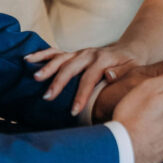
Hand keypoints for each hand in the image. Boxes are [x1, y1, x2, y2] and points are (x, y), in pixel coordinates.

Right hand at [25, 42, 142, 115]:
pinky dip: (42, 55)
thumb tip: (108, 76)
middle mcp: (89, 54)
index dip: (81, 95)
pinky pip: (56, 52)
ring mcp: (80, 53)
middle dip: (59, 82)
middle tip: (47, 96)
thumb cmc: (131, 65)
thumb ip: (121, 73)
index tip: (74, 111)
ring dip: (47, 67)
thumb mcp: (133, 69)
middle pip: (71, 67)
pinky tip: (28, 59)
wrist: (130, 50)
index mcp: (103, 60)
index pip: (89, 79)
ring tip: (34, 77)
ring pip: (61, 58)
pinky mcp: (74, 53)